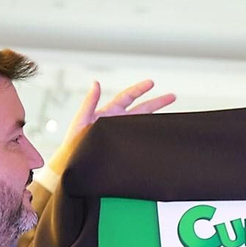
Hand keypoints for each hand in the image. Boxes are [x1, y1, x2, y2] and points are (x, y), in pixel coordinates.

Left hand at [46, 80, 176, 179]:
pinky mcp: (125, 147)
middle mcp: (118, 122)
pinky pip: (139, 139)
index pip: (127, 97)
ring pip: (143, 123)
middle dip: (157, 102)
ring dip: (157, 119)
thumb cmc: (74, 142)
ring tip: (172, 116)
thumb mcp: (81, 119)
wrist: (73, 163)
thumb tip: (95, 83)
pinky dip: (150, 137)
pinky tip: (159, 136)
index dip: (139, 90)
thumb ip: (89, 102)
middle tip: (172, 96)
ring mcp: (122, 134)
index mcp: (109, 113)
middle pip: (142, 109)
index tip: (151, 83)